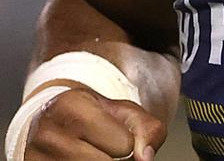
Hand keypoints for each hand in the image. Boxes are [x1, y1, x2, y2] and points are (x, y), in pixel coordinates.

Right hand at [25, 87, 165, 160]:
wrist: (52, 124)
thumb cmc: (91, 117)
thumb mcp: (123, 112)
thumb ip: (147, 129)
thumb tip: (145, 157)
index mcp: (71, 106)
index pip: (123, 145)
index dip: (126, 143)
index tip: (112, 133)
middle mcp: (48, 134)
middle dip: (113, 160)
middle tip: (103, 147)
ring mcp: (38, 158)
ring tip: (93, 153)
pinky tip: (81, 160)